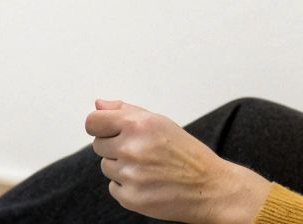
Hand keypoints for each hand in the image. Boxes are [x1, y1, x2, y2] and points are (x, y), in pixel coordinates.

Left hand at [86, 99, 272, 223]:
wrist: (209, 188)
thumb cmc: (186, 154)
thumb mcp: (160, 122)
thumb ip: (125, 111)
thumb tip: (98, 104)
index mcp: (139, 124)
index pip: (92, 122)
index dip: (99, 127)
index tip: (107, 131)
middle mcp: (132, 148)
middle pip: (98, 145)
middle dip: (115, 147)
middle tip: (142, 152)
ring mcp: (130, 174)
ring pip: (106, 166)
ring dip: (122, 167)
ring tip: (148, 168)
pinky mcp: (131, 198)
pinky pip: (113, 188)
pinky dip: (127, 187)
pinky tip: (148, 183)